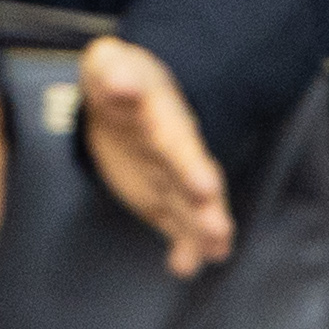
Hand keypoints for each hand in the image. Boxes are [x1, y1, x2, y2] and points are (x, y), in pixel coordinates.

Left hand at [76, 35, 235, 278]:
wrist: (119, 94)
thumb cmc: (116, 76)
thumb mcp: (109, 62)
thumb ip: (114, 69)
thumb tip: (119, 81)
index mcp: (164, 119)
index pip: (178, 144)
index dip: (190, 165)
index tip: (205, 185)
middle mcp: (176, 153)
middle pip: (193, 182)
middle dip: (206, 206)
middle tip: (218, 229)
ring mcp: (172, 178)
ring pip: (192, 208)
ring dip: (203, 231)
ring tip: (216, 252)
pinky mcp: (161, 198)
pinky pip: (176, 226)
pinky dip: (184, 246)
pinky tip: (186, 266)